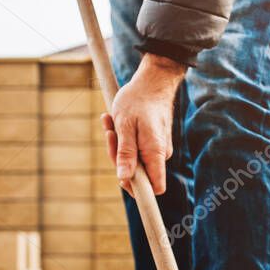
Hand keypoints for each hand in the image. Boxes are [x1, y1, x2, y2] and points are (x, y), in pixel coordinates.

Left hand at [102, 54, 185, 195]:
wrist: (153, 80)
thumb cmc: (139, 100)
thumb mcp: (125, 126)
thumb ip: (126, 154)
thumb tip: (124, 179)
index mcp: (156, 153)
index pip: (154, 188)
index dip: (138, 189)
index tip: (121, 180)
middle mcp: (160, 155)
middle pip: (137, 174)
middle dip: (118, 157)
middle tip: (109, 132)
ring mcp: (157, 149)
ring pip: (133, 160)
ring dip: (117, 144)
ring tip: (110, 121)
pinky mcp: (152, 143)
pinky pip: (134, 149)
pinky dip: (123, 138)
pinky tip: (115, 121)